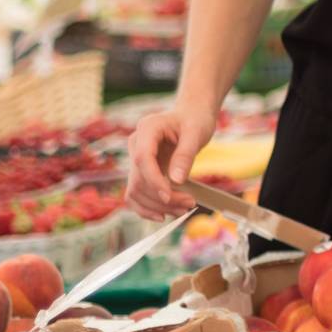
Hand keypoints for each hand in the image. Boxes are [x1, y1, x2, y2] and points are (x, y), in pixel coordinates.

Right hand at [127, 106, 216, 220]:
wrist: (191, 116)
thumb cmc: (195, 120)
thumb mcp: (196, 133)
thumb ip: (185, 155)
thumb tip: (177, 180)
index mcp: (147, 128)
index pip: (142, 158)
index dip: (154, 181)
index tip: (170, 196)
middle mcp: (136, 144)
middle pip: (138, 179)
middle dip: (161, 198)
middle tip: (188, 205)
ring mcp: (136, 158)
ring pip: (135, 191)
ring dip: (156, 206)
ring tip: (182, 210)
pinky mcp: (140, 171)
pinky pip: (136, 193)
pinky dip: (147, 207)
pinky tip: (163, 214)